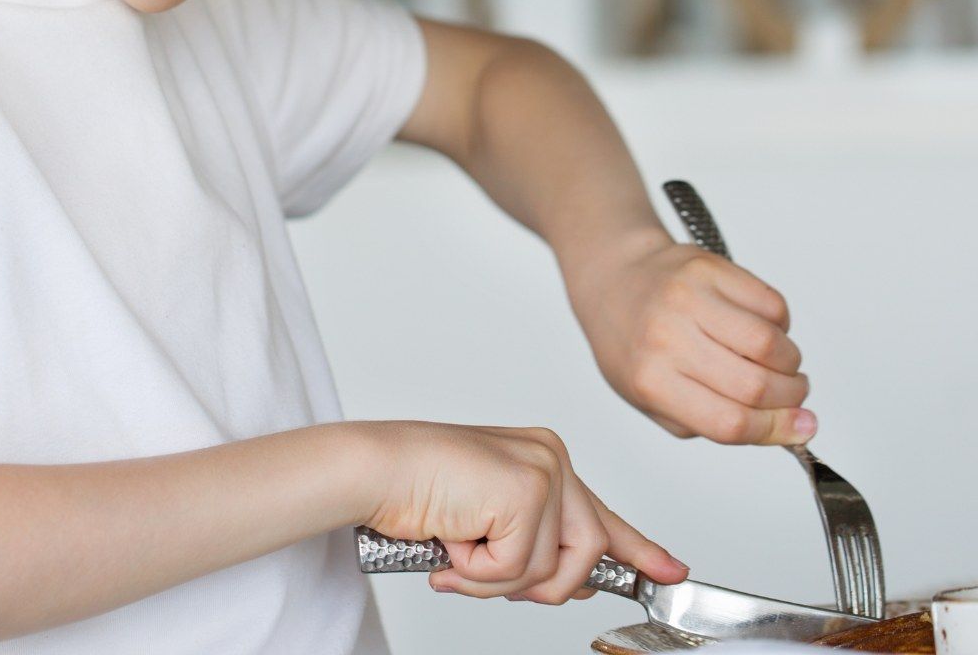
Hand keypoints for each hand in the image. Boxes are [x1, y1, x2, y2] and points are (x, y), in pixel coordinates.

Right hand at [360, 422, 688, 602]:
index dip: (637, 549)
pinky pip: (517, 567)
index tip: (668, 570)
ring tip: (457, 550)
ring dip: (496, 579)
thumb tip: (570, 584)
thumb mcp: (486, 522)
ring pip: (551, 569)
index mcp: (543, 459)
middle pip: (588, 551)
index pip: (601, 514)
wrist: (374, 468)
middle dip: (544, 584)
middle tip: (489, 576)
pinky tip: (451, 540)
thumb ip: (532, 544)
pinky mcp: (527, 490)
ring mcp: (543, 470)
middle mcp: (551, 458)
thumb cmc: (414, 491)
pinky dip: (478, 571)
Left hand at [574, 233, 814, 444]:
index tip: (802, 428)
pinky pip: (772, 304)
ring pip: (770, 344)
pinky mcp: (709, 268)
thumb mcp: (653, 398)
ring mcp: (688, 300)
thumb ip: (713, 422)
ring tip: (779, 363)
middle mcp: (666, 340)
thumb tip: (790, 428)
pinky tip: (762, 328)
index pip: (728, 421)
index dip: (776, 430)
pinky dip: (780, 324)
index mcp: (650, 382)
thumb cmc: (632, 343)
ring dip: (790, 362)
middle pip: (756, 386)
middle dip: (790, 397)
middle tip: (794, 394)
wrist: (612, 278)